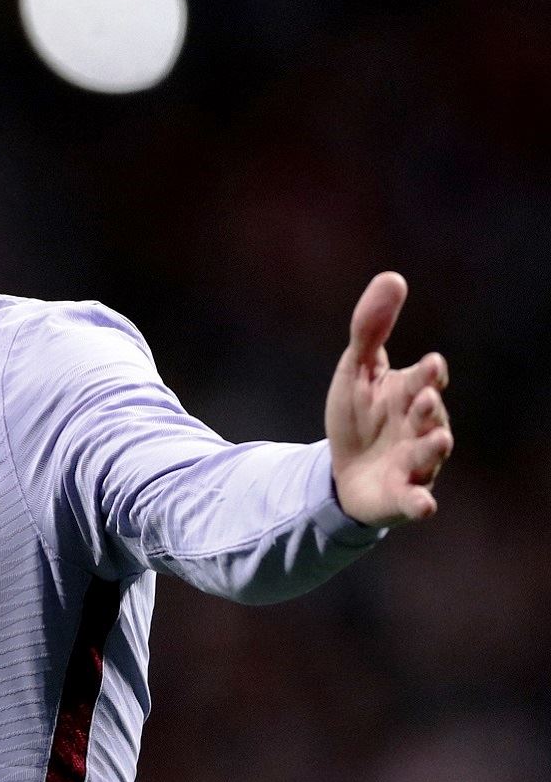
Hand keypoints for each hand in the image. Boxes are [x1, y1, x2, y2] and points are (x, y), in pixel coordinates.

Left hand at [326, 272, 453, 526]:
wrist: (344, 472)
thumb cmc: (358, 416)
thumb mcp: (356, 370)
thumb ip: (370, 328)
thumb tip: (393, 277)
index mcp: (410, 393)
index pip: (423, 380)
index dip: (427, 374)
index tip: (430, 365)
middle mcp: (421, 427)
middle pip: (430, 416)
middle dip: (430, 408)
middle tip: (425, 398)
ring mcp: (415, 462)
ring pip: (428, 454)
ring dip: (433, 447)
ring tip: (437, 440)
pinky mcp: (403, 494)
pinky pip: (416, 499)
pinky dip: (420, 502)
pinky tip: (425, 505)